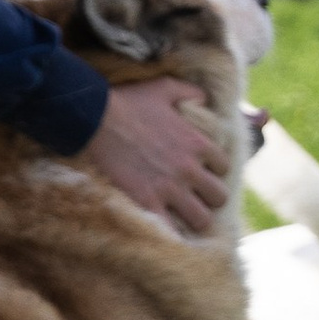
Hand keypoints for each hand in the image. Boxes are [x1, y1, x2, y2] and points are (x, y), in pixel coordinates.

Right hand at [84, 78, 228, 234]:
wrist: (95, 118)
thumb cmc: (129, 101)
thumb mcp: (166, 88)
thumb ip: (191, 92)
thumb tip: (204, 98)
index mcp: (198, 144)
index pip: (223, 167)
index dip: (212, 170)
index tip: (200, 172)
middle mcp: (190, 169)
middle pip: (219, 197)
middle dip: (209, 198)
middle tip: (195, 197)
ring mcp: (170, 188)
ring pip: (202, 218)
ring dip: (195, 217)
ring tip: (183, 215)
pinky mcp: (147, 202)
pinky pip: (171, 229)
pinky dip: (171, 231)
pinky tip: (165, 227)